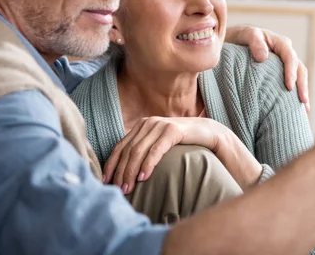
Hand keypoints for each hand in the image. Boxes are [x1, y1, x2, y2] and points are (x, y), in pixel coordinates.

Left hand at [104, 117, 261, 193]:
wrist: (208, 133)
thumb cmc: (182, 143)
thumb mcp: (159, 145)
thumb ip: (144, 151)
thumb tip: (124, 173)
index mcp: (141, 126)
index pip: (120, 147)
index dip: (112, 165)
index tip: (106, 182)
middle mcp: (148, 123)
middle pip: (127, 151)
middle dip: (121, 172)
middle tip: (119, 190)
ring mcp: (160, 125)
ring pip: (138, 151)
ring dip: (131, 171)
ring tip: (128, 188)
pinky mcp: (172, 130)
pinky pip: (156, 150)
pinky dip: (148, 164)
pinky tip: (144, 177)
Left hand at [226, 25, 309, 111]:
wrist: (234, 41)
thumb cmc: (240, 37)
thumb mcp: (246, 35)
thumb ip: (255, 42)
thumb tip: (264, 57)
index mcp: (280, 43)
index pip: (290, 57)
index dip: (291, 72)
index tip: (289, 87)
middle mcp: (286, 53)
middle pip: (300, 69)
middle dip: (302, 86)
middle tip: (303, 102)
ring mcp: (285, 64)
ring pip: (299, 77)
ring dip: (303, 92)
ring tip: (305, 110)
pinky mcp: (281, 73)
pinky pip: (292, 83)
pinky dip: (295, 94)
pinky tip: (297, 108)